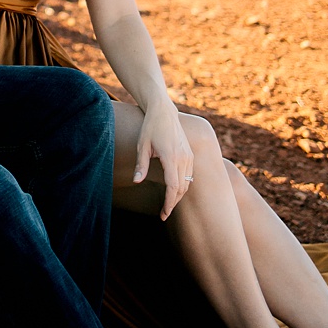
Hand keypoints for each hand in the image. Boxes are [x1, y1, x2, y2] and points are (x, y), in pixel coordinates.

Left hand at [132, 100, 195, 221]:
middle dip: (173, 203)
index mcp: (171, 157)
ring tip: (168, 205)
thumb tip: (137, 181)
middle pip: (181, 188)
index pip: (173, 187)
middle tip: (163, 214)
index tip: (163, 214)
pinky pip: (189, 175)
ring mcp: (189, 156)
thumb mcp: (142, 146)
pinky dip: (183, 186)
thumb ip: (141, 165)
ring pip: (187, 183)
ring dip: (178, 196)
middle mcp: (183, 158)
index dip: (169, 203)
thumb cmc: (150, 128)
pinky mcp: (190, 154)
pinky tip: (174, 191)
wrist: (164, 112)